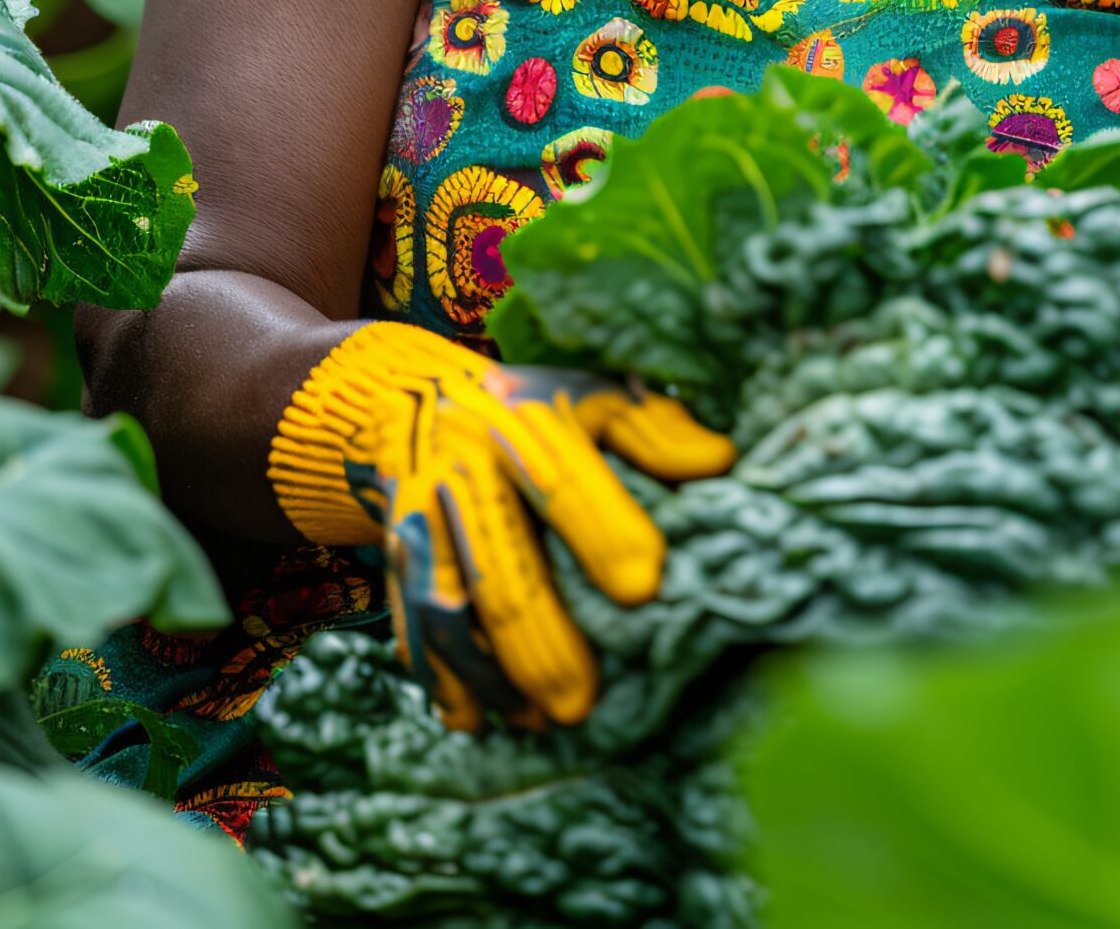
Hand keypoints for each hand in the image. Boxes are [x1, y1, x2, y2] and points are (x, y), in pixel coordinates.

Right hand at [268, 323, 733, 726]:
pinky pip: (410, 623)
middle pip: (500, 564)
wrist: (417, 396)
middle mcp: (464, 468)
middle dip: (540, 638)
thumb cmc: (536, 408)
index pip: (566, 483)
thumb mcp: (599, 400)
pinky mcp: (397, 556)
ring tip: (537, 722)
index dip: (605, 532)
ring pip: (448, 607)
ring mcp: (422, 516)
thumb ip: (657, 432)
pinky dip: (440, 677)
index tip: (645, 588)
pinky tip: (476, 719)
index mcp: (524, 423)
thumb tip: (722, 462)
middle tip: (581, 704)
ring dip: (489, 673)